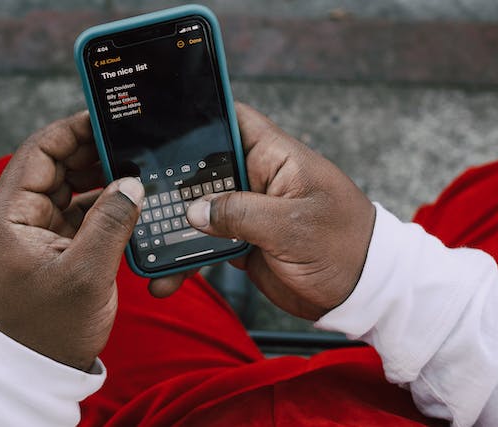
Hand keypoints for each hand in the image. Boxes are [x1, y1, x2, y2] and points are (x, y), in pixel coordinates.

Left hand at [0, 112, 142, 370]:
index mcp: (11, 215)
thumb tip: (132, 182)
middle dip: (93, 152)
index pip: (39, 152)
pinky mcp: (57, 244)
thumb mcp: (85, 274)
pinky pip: (81, 210)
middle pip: (57, 165)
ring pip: (71, 186)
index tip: (107, 118)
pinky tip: (130, 199)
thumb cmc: (51, 327)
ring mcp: (39, 229)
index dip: (72, 130)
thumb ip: (110, 222)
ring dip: (101, 177)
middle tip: (132, 143)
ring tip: (136, 167)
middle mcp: (21, 216)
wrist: (41, 367)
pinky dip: (104, 203)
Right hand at [151, 103, 374, 320]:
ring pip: (201, 209)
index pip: (233, 120)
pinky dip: (188, 258)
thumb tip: (194, 211)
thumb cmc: (343, 246)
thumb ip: (241, 213)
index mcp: (275, 157)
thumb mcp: (292, 226)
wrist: (361, 293)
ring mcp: (249, 211)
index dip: (200, 116)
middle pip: (205, 167)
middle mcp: (258, 179)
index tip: (160, 123)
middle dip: (173, 180)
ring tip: (145, 245)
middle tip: (136, 194)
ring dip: (175, 227)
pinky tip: (168, 277)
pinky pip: (208, 243)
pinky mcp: (244, 241)